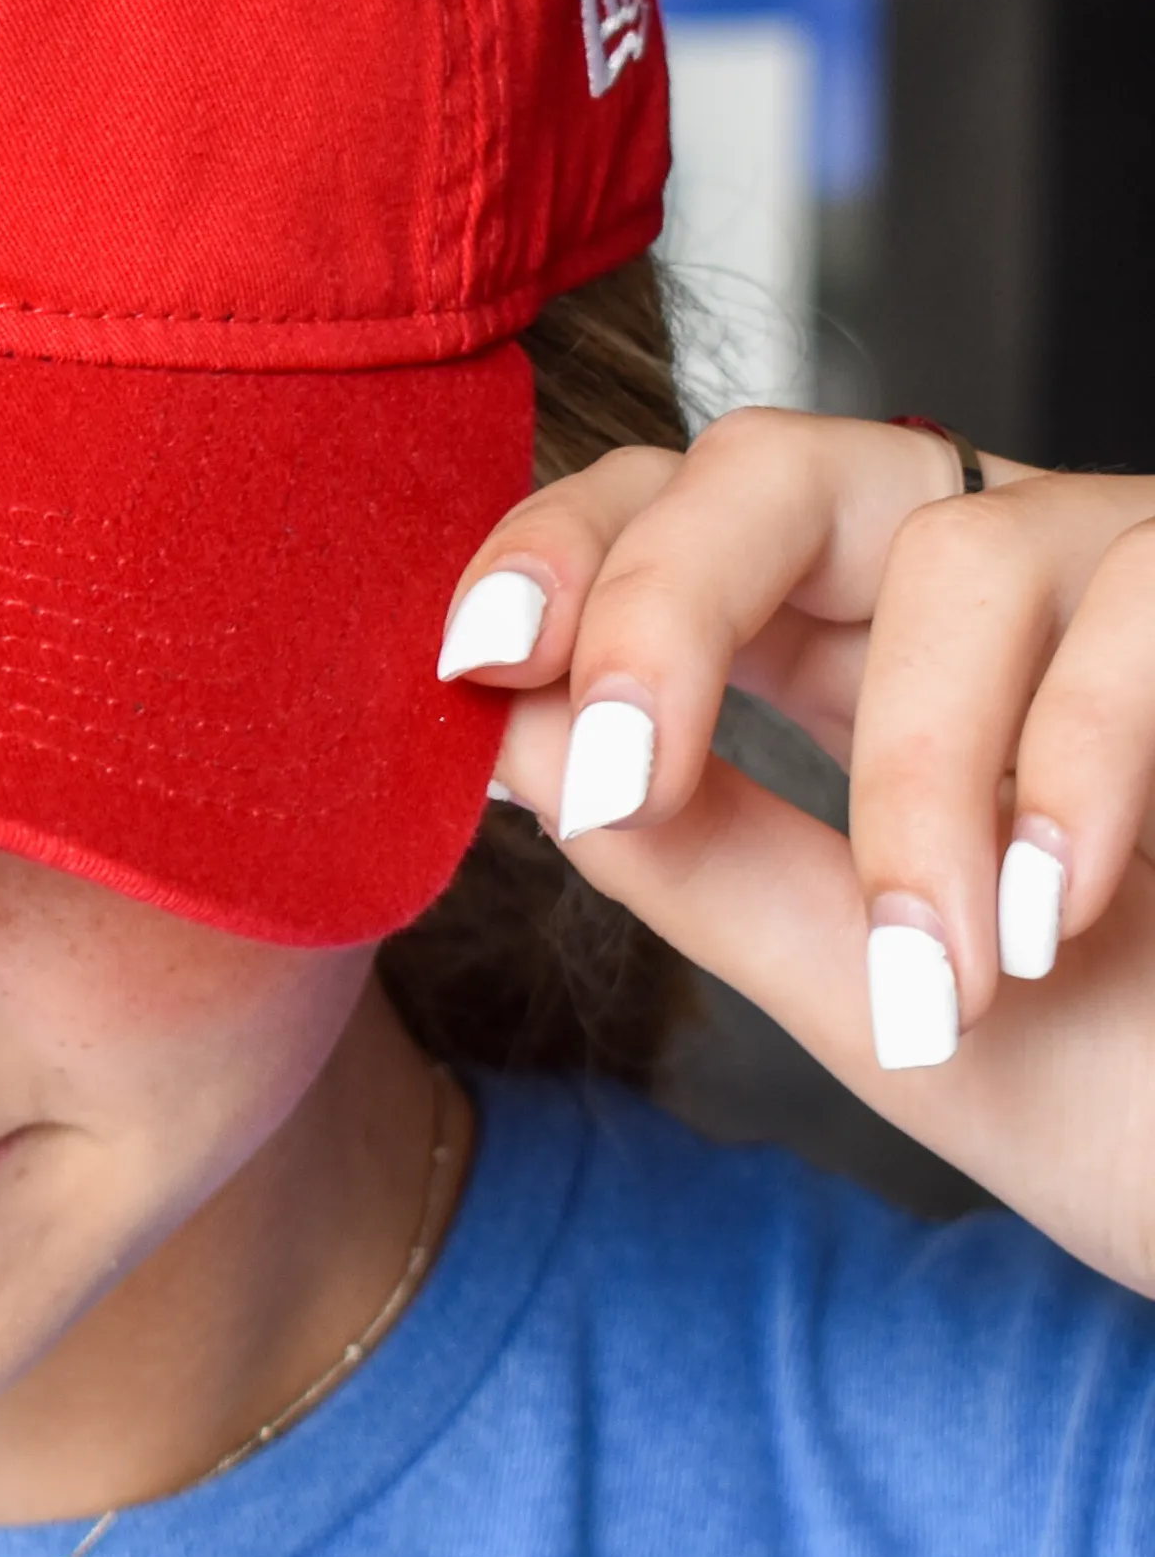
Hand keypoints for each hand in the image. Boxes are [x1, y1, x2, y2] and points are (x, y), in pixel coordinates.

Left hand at [444, 411, 1154, 1292]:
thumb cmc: (1140, 1092)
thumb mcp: (882, 999)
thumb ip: (708, 865)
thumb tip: (505, 742)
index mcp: (853, 650)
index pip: (666, 521)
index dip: (560, 558)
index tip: (468, 664)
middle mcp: (980, 575)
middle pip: (773, 465)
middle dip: (669, 601)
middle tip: (623, 771)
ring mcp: (1133, 571)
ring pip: (955, 555)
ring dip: (915, 787)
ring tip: (931, 979)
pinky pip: (1137, 606)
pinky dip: (1069, 768)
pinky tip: (1048, 912)